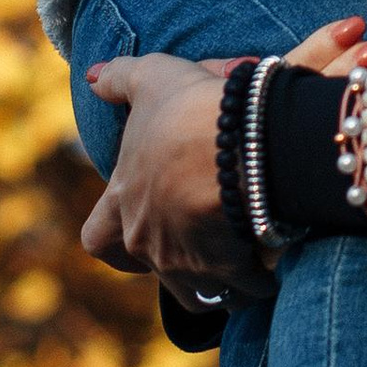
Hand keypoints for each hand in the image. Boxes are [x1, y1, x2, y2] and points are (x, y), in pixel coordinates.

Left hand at [78, 21, 366, 276]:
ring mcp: (187, 264)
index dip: (113, 237)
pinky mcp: (229, 274)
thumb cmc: (189, 111)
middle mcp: (146, 241)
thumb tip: (92, 77)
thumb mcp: (153, 78)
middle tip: (203, 231)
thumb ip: (119, 79)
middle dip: (176, 253)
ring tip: (241, 251)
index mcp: (122, 203)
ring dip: (215, 276)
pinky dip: (257, 279)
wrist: (241, 144)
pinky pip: (244, 289)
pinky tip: (275, 258)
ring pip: (197, 289)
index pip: (97, 240)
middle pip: (151, 266)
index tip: (134, 226)